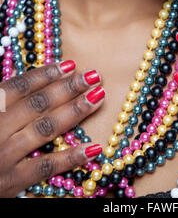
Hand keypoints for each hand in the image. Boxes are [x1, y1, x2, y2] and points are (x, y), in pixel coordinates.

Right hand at [0, 61, 104, 197]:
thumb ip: (3, 98)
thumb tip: (36, 79)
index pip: (20, 86)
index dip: (47, 73)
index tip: (71, 65)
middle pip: (38, 103)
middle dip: (68, 87)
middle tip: (93, 75)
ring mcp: (4, 156)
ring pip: (45, 128)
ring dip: (75, 110)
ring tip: (97, 96)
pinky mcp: (11, 181)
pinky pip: (46, 167)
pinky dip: (71, 157)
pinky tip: (94, 147)